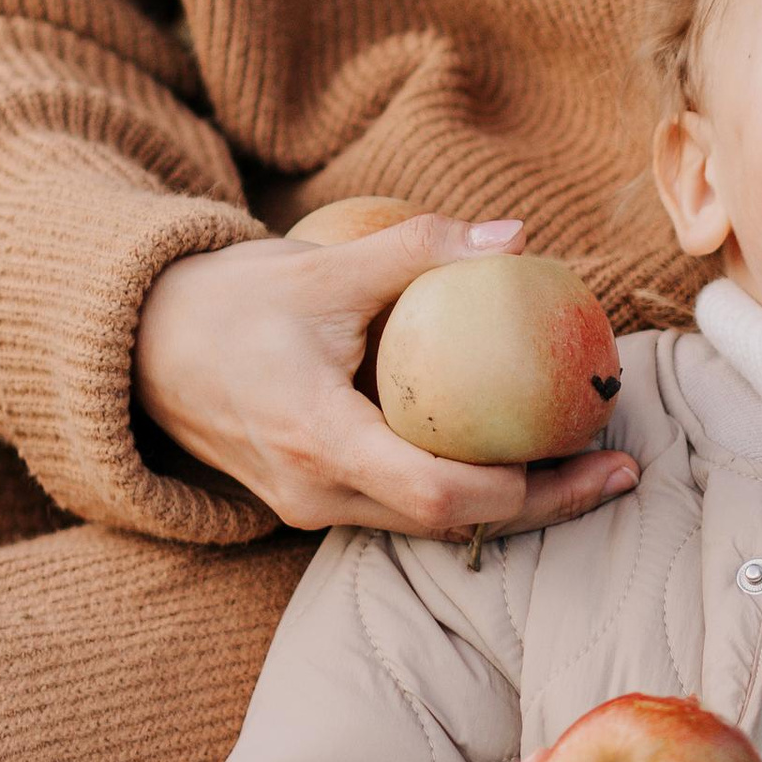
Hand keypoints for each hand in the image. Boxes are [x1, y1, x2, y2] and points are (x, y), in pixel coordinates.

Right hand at [134, 211, 639, 539]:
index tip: (592, 457)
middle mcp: (314, 490)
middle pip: (449, 522)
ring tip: (588, 461)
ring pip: (429, 523)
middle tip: (621, 467)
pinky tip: (517, 456)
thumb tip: (516, 237)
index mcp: (316, 434)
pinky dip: (465, 489)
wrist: (141, 348)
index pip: (434, 491)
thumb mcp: (322, 265)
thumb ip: (419, 251)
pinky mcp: (314, 502)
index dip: (521, 489)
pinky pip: (403, 508)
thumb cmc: (230, 301)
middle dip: (541, 503)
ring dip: (509, 501)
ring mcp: (310, 507)